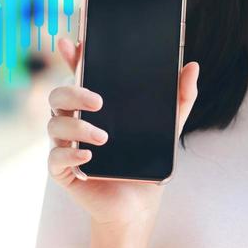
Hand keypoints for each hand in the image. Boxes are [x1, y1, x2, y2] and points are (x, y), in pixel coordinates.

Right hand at [45, 35, 199, 227]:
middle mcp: (75, 121)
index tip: (72, 42)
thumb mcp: (169, 126)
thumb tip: (192, 67)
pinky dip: (69, 155)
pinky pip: (54, 158)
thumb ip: (181, 97)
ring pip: (54, 125)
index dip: (71, 57)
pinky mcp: (64, 171)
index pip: (78, 75)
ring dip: (77, 128)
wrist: (138, 205)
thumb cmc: (146, 160)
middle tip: (98, 101)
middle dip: (73, 93)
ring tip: (103, 137)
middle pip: (58, 95)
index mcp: (94, 106)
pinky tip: (89, 156)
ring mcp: (66, 145)